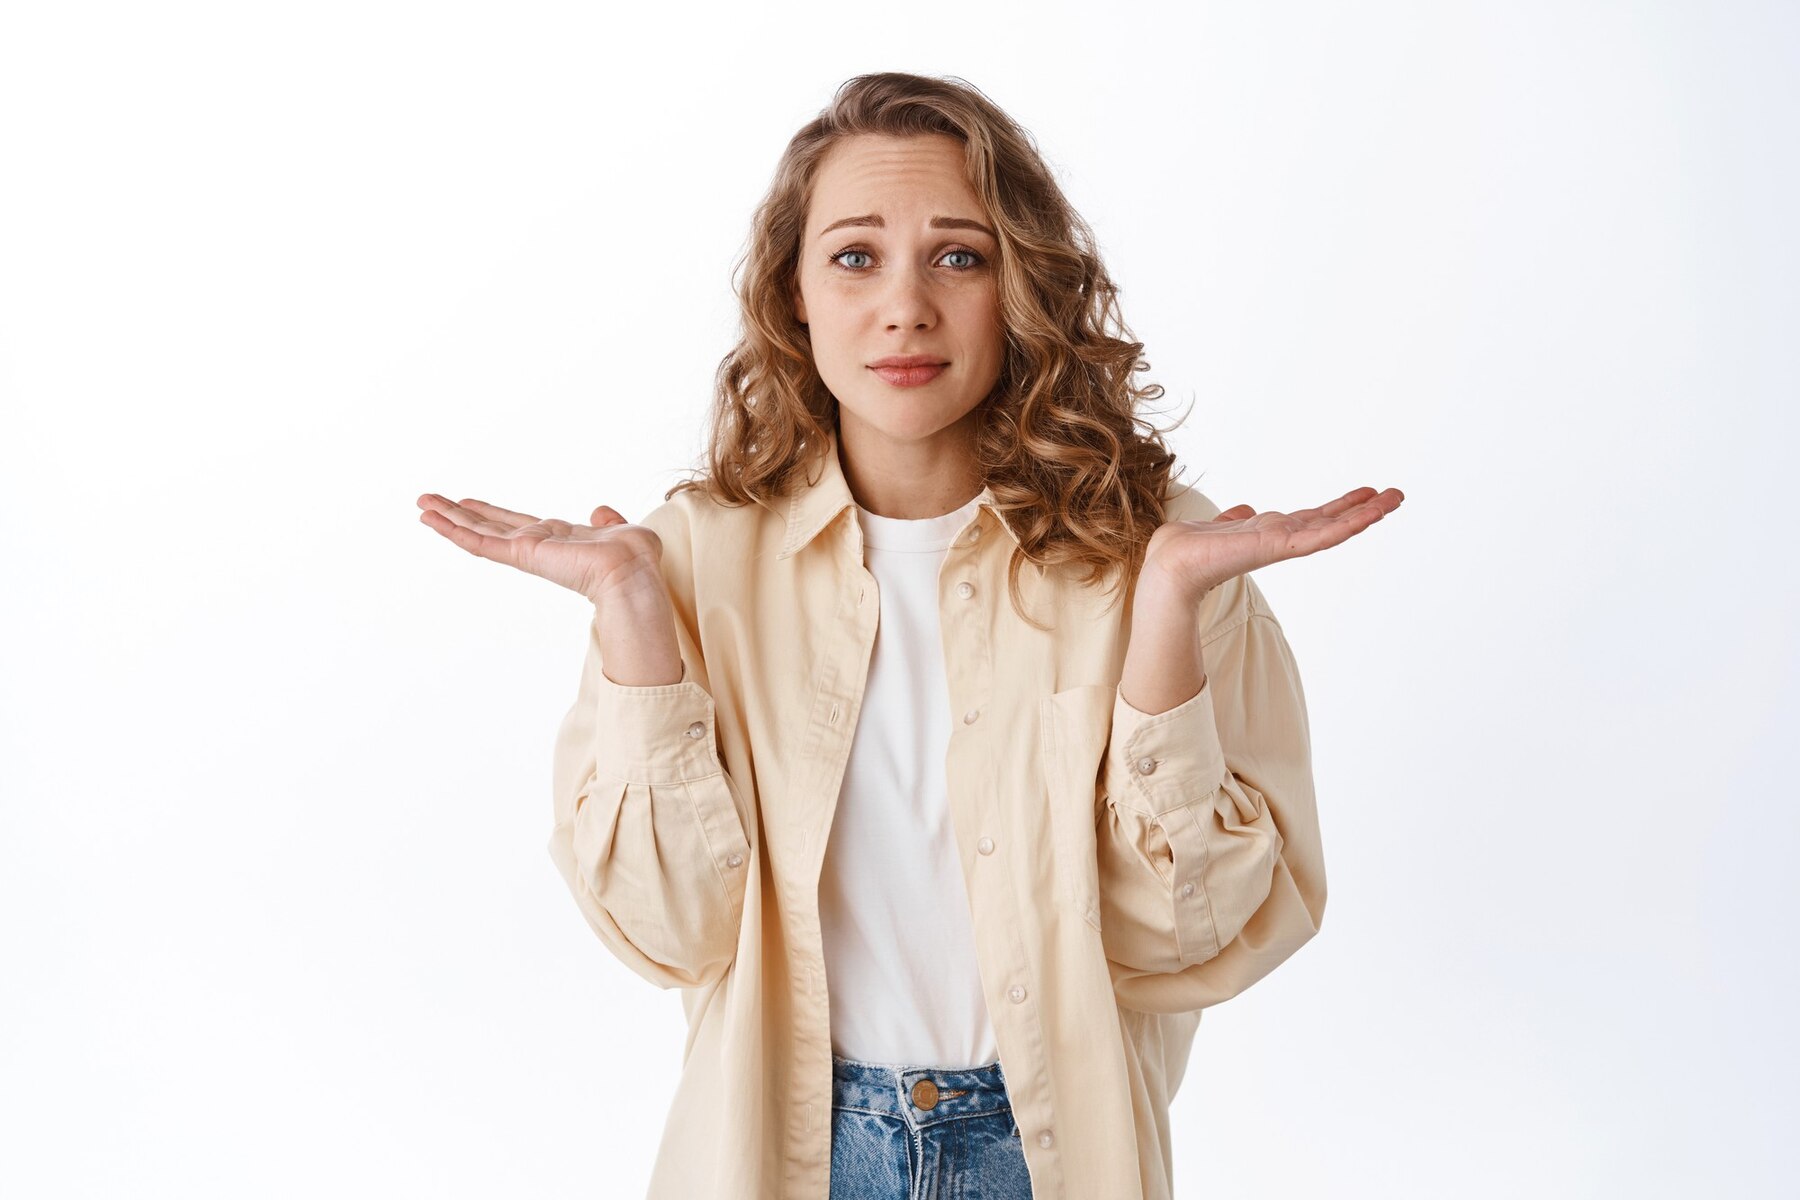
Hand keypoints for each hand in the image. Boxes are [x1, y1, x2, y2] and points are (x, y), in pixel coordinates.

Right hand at [415, 494, 666, 607]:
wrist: (631, 571)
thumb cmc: (633, 557)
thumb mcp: (621, 529)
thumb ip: (608, 520)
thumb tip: (601, 511)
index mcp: (556, 538)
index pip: (514, 523)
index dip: (490, 513)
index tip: (467, 502)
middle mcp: (535, 545)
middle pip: (487, 526)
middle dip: (458, 514)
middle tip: (428, 502)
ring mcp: (524, 551)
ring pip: (476, 534)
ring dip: (447, 519)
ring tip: (421, 506)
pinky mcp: (519, 555)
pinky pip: (479, 542)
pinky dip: (453, 530)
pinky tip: (431, 518)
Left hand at [1140, 486, 1404, 601]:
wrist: (1169, 565)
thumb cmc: (1186, 549)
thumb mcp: (1218, 526)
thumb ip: (1234, 520)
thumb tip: (1244, 510)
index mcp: (1268, 533)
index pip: (1311, 519)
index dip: (1339, 507)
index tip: (1366, 495)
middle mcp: (1279, 539)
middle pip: (1328, 522)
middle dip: (1362, 510)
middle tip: (1396, 496)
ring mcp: (1280, 545)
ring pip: (1330, 529)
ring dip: (1362, 515)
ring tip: (1392, 501)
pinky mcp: (1276, 548)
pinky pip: (1316, 537)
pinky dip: (1342, 526)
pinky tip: (1365, 517)